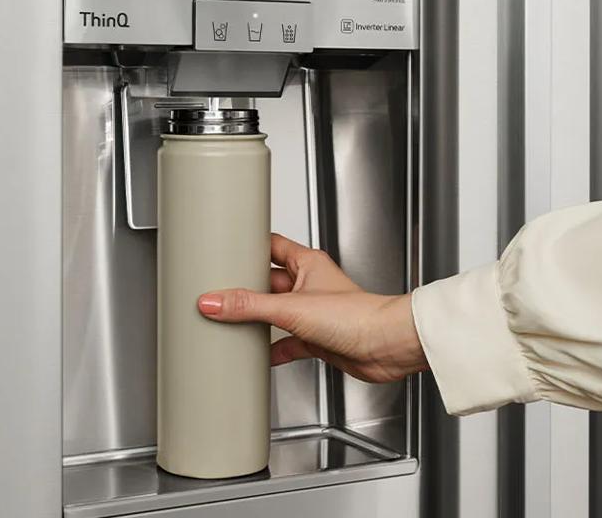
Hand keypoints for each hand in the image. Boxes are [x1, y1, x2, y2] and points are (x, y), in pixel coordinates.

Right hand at [197, 234, 427, 383]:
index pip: (271, 247)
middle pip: (267, 283)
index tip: (223, 250)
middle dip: (245, 290)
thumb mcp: (291, 308)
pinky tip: (259, 354)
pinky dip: (272, 348)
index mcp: (307, 263)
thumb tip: (214, 301)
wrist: (387, 347)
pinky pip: (287, 342)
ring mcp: (313, 313)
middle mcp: (310, 285)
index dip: (248, 247)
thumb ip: (250, 306)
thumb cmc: (357, 316)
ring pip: (275, 313)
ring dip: (257, 320)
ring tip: (231, 323)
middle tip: (218, 292)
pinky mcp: (317, 338)